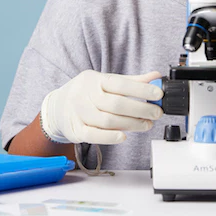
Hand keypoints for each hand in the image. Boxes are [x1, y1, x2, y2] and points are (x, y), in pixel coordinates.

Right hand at [40, 70, 164, 144]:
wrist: (57, 107)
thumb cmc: (86, 93)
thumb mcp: (105, 82)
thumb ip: (131, 81)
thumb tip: (156, 78)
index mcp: (94, 80)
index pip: (120, 84)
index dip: (141, 90)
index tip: (158, 95)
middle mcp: (84, 94)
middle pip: (116, 104)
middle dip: (140, 110)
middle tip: (156, 114)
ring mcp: (78, 112)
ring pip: (107, 120)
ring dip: (130, 124)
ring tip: (145, 125)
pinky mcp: (75, 130)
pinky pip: (94, 135)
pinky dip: (110, 137)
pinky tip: (124, 136)